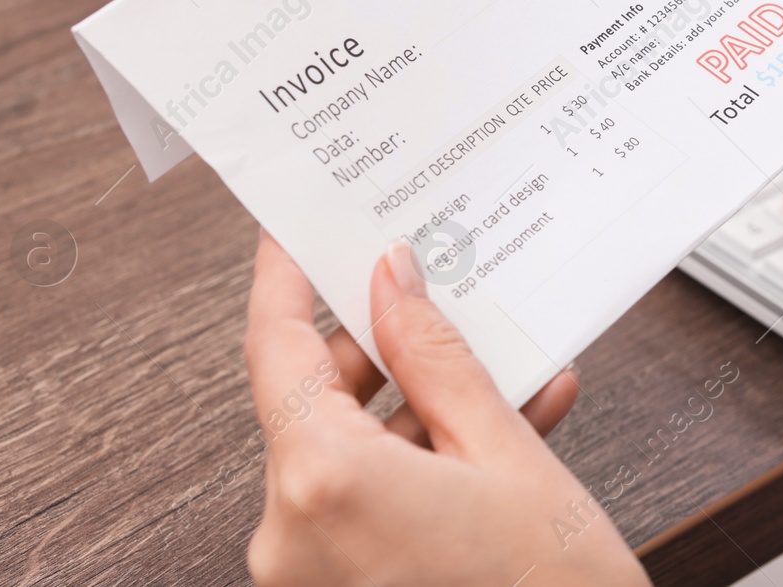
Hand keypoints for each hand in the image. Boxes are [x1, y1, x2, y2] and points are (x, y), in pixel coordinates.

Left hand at [244, 231, 649, 585]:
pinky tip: (496, 430)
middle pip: (317, 398)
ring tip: (497, 368)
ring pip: (348, 449)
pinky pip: (365, 501)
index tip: (290, 231)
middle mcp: (293, 535)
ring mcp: (310, 574)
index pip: (276, 346)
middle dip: (381, 344)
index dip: (284, 277)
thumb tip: (395, 282)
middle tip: (425, 287)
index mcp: (323, 483)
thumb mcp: (506, 454)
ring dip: (418, 406)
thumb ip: (436, 357)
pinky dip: (421, 464)